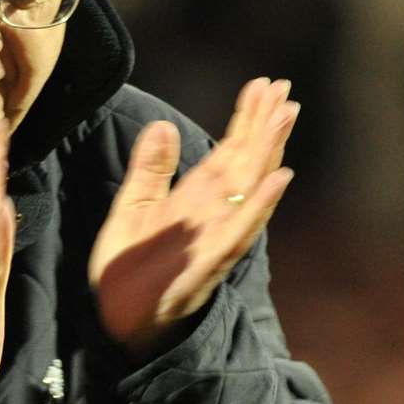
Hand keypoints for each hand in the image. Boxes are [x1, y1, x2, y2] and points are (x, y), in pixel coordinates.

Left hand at [89, 77, 297, 357]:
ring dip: (270, 153)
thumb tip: (165, 124)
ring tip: (287, 117)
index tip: (265, 85)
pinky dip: (260, 205)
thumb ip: (151, 169)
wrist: (116, 318)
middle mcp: (213, 214)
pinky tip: (278, 179)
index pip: (229, 151)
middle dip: (266, 126)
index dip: (246, 119)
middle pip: (246, 162)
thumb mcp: (133, 207)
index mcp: (196, 199)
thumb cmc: (129, 268)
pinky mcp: (207, 263)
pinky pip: (239, 231)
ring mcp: (215, 237)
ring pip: (250, 189)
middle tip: (285, 88)